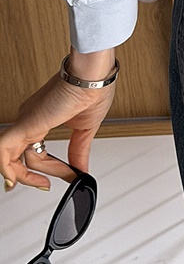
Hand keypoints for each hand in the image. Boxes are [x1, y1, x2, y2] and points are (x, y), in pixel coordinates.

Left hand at [0, 51, 116, 192]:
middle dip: (30, 176)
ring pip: (9, 157)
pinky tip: (15, 179)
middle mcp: (30, 120)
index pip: (34, 150)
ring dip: (24, 175)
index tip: (68, 175)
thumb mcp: (86, 130)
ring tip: (43, 183)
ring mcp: (26, 121)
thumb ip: (79, 151)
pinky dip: (6, 168)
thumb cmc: (92, 91)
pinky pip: (2, 150)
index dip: (49, 167)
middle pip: (18, 156)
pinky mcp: (25, 124)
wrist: (93, 78)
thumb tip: (81, 169)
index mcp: (42, 119)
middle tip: (46, 185)